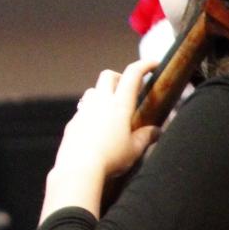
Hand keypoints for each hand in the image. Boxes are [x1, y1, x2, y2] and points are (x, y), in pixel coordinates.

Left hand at [54, 59, 158, 183]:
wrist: (79, 166)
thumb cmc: (111, 158)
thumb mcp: (135, 149)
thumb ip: (146, 137)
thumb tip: (156, 130)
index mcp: (119, 105)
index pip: (132, 76)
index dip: (144, 65)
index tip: (153, 63)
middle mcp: (100, 102)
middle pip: (108, 75)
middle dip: (120, 77)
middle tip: (130, 90)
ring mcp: (84, 109)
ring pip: (93, 90)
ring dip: (104, 93)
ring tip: (114, 110)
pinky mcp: (73, 120)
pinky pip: (84, 109)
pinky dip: (93, 112)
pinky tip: (98, 128)